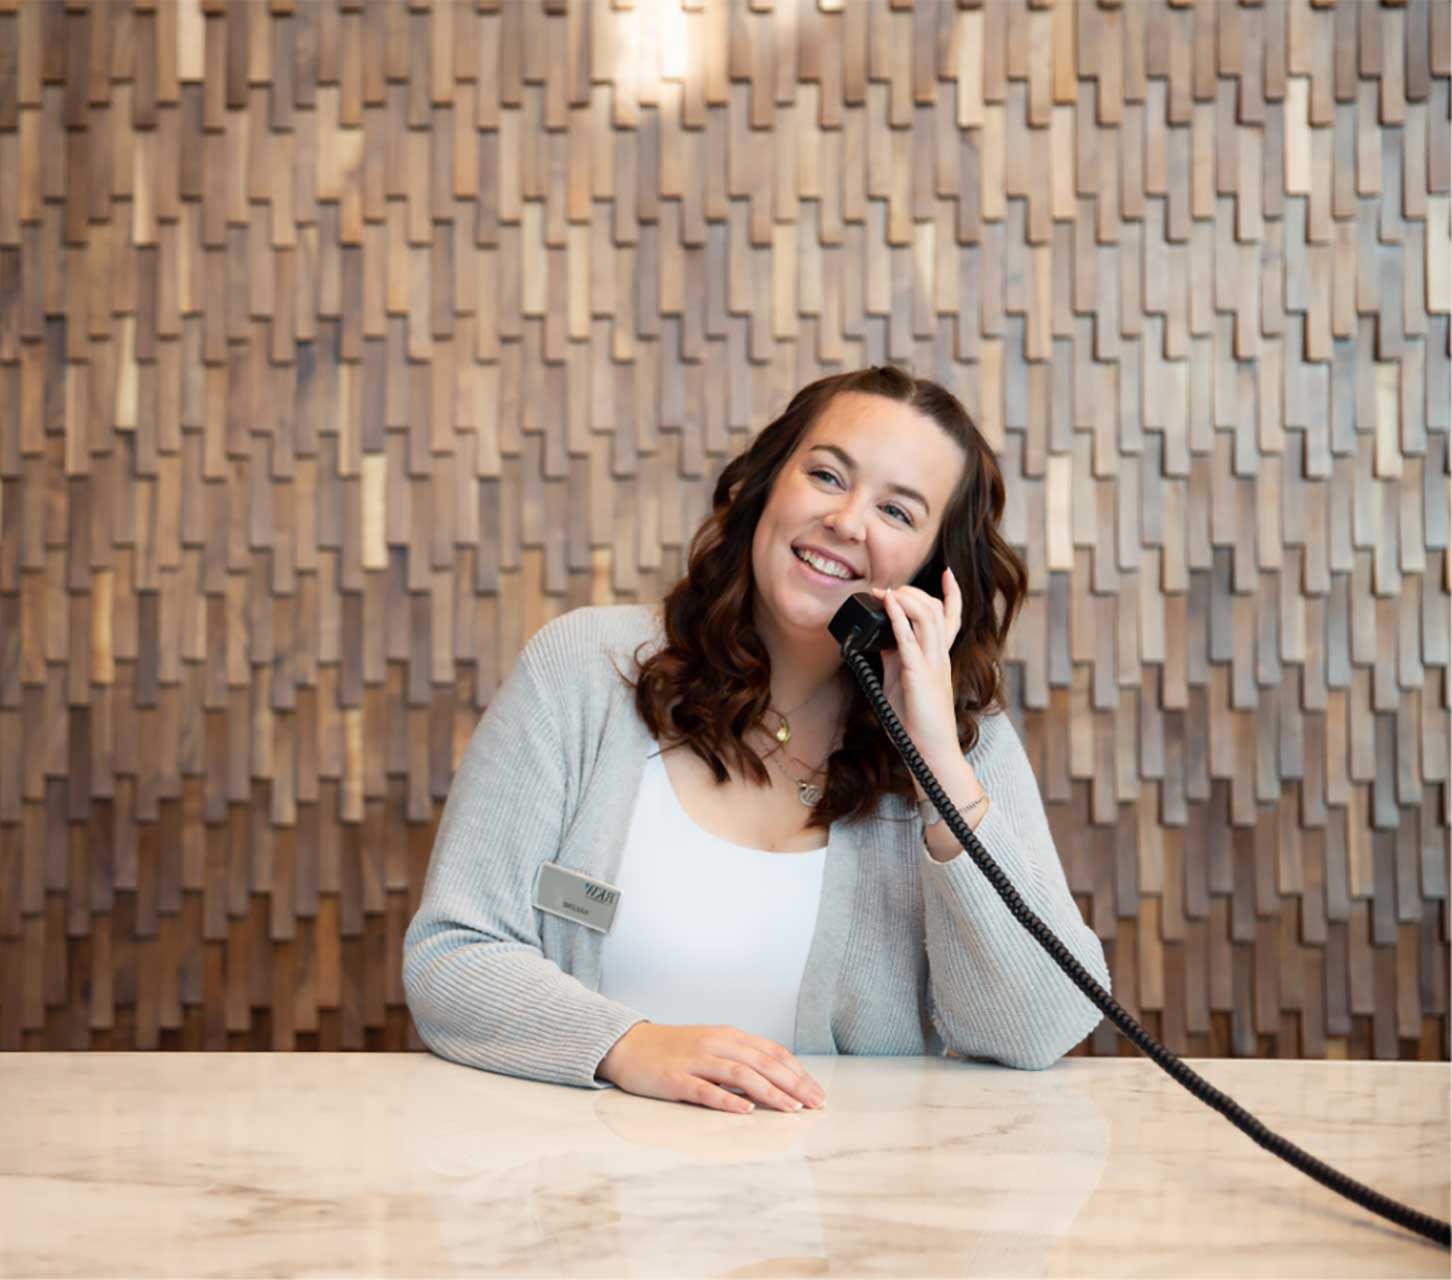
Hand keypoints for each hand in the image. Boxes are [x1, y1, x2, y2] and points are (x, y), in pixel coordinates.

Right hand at [595, 1023, 826, 1113]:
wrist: (628, 1045)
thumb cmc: (674, 1050)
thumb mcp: (712, 1046)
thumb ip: (741, 1058)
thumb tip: (778, 1080)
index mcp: (728, 1036)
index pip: (772, 1052)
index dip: (798, 1072)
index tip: (818, 1092)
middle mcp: (716, 1044)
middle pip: (763, 1062)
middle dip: (794, 1084)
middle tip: (815, 1105)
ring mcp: (695, 1060)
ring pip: (740, 1073)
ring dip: (769, 1092)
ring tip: (790, 1109)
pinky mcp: (675, 1078)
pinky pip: (705, 1089)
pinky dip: (727, 1099)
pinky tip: (745, 1110)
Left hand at [870, 567, 963, 765]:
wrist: (928, 751)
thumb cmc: (916, 720)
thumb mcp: (901, 680)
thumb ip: (895, 657)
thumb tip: (881, 637)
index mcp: (939, 657)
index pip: (952, 618)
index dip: (952, 593)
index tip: (947, 573)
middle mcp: (939, 656)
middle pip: (936, 609)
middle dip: (914, 591)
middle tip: (891, 588)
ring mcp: (932, 664)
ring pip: (927, 616)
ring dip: (904, 598)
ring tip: (886, 592)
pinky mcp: (918, 674)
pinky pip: (908, 639)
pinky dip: (896, 617)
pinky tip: (886, 603)